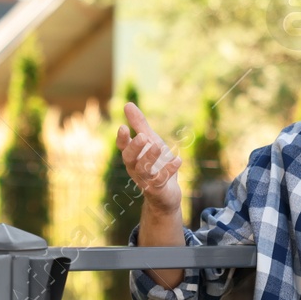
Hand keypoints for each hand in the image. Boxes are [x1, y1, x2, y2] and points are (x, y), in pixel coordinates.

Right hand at [116, 102, 182, 216]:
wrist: (166, 194)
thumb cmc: (156, 165)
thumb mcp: (150, 141)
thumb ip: (139, 125)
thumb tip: (127, 104)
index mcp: (132, 156)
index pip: (122, 147)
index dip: (122, 138)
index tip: (123, 127)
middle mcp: (135, 168)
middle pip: (129, 159)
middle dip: (135, 148)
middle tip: (143, 136)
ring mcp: (146, 180)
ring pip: (143, 170)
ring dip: (150, 158)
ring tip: (158, 146)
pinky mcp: (158, 190)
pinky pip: (161, 181)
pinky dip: (169, 170)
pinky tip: (178, 160)